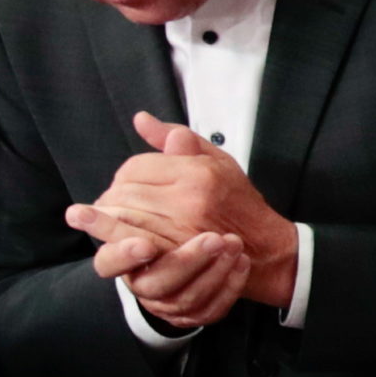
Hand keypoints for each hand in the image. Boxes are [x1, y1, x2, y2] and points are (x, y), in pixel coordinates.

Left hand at [70, 112, 299, 310]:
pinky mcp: (172, 257)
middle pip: (123, 192)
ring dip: (110, 218)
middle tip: (117, 200)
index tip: (133, 181)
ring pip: (121, 218)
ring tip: (115, 217)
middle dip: (113, 196)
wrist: (265, 247)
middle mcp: (188, 200)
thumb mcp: (218, 160)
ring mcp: (179, 231)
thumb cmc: (241, 202)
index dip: (128, 173)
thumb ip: (178, 138)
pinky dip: (118, 238)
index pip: (135, 166)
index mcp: (198, 173)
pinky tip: (119, 235)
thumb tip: (142, 119)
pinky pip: (130, 243)